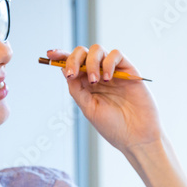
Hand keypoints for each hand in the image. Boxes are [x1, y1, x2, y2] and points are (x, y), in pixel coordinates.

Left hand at [48, 46, 162, 153]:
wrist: (137, 136)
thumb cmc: (113, 127)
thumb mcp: (88, 109)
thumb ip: (76, 89)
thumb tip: (64, 70)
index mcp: (86, 85)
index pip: (72, 65)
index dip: (61, 56)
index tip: (49, 55)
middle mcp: (98, 75)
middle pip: (82, 53)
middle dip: (74, 58)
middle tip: (72, 74)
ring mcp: (113, 71)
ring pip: (97, 50)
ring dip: (91, 62)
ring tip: (94, 80)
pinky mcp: (128, 70)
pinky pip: (116, 54)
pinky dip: (109, 62)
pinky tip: (108, 78)